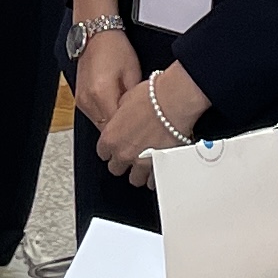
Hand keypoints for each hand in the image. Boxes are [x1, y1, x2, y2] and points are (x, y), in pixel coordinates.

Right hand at [69, 27, 141, 128]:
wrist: (95, 35)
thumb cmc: (114, 49)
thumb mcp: (133, 74)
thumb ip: (134, 101)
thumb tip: (139, 118)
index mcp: (101, 94)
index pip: (116, 128)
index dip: (130, 133)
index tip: (141, 134)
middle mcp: (87, 100)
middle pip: (106, 131)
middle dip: (121, 131)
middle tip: (137, 129)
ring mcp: (81, 101)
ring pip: (100, 126)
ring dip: (113, 125)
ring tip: (128, 117)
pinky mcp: (80, 99)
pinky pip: (95, 116)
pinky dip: (106, 116)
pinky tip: (117, 108)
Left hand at [95, 65, 202, 183]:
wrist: (175, 101)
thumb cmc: (153, 97)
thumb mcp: (125, 100)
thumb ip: (119, 116)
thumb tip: (121, 117)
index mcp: (110, 137)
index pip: (103, 153)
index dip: (111, 149)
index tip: (117, 146)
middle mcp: (123, 153)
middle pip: (116, 168)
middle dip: (123, 162)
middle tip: (131, 153)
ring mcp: (141, 162)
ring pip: (134, 178)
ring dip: (138, 171)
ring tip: (145, 163)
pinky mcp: (159, 166)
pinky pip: (153, 180)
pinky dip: (154, 175)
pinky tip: (157, 168)